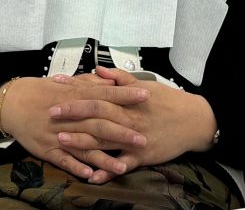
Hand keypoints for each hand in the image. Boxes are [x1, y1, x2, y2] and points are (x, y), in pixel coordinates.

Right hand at [0, 74, 149, 181]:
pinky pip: (64, 160)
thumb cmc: (43, 91)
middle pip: (99, 124)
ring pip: (84, 147)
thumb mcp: (67, 83)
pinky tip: (91, 175)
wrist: (13, 102)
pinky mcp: (48, 149)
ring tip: (123, 167)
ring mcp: (59, 134)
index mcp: (76, 96)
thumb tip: (112, 82)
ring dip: (104, 158)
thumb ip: (90, 83)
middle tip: (143, 139)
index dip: (125, 95)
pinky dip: (77, 167)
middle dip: (122, 132)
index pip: (106, 94)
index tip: (145, 96)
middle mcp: (70, 116)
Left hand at [48, 67, 216, 180]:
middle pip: (96, 114)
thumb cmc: (168, 101)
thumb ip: (120, 78)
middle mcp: (128, 118)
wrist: (193, 121)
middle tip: (51, 113)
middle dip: (72, 114)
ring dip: (82, 141)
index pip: (96, 92)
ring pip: (104, 140)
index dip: (75, 89)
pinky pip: (122, 166)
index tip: (56, 85)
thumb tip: (98, 69)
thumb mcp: (145, 84)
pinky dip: (106, 171)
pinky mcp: (142, 156)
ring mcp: (134, 138)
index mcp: (126, 100)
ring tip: (61, 142)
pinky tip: (91, 176)